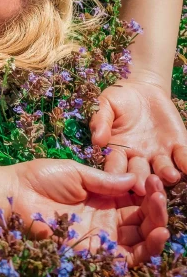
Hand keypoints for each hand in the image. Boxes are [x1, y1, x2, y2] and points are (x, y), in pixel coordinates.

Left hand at [7, 158, 168, 266]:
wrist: (12, 196)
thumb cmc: (39, 178)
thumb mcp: (76, 172)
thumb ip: (104, 180)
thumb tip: (136, 180)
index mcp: (102, 197)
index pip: (134, 198)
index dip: (148, 191)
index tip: (155, 178)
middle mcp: (106, 219)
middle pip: (141, 219)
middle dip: (156, 208)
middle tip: (160, 194)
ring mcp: (101, 237)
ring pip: (139, 239)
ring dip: (156, 228)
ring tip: (162, 214)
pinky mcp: (94, 253)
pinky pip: (126, 258)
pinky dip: (146, 249)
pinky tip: (157, 233)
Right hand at [90, 80, 186, 194]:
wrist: (142, 89)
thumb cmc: (118, 99)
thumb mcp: (105, 105)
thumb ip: (101, 120)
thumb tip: (98, 141)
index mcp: (118, 151)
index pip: (115, 167)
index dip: (116, 174)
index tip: (116, 180)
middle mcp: (139, 158)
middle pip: (140, 175)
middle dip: (142, 181)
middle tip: (143, 187)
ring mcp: (160, 155)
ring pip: (163, 170)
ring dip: (167, 174)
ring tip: (170, 174)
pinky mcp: (178, 146)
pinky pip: (184, 158)